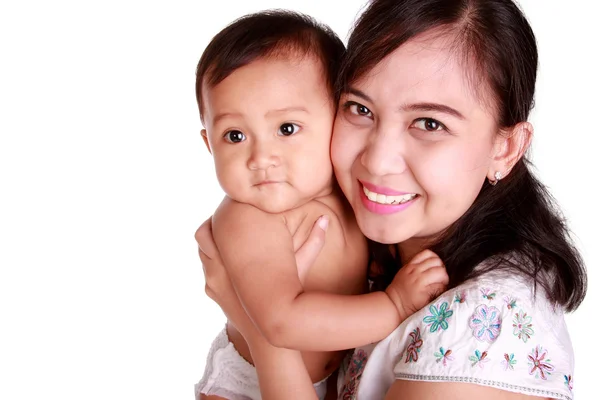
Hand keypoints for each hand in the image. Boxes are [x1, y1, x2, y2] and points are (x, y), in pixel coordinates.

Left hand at [195, 214, 327, 339]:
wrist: (267, 333)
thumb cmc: (286, 298)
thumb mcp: (301, 267)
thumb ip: (313, 242)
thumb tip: (325, 219)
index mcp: (232, 256)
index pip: (210, 226)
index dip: (217, 217)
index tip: (228, 211)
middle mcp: (217, 267)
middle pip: (201, 235)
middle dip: (210, 226)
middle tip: (222, 220)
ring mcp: (212, 280)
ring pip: (202, 253)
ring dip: (211, 244)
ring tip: (226, 238)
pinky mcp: (212, 292)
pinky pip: (207, 270)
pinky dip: (214, 262)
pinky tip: (230, 261)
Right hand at [385, 249, 448, 319]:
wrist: (394, 304)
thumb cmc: (400, 290)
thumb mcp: (404, 273)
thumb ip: (415, 267)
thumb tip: (432, 264)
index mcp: (410, 266)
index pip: (427, 253)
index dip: (435, 259)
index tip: (436, 267)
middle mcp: (415, 271)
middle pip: (437, 262)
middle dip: (442, 269)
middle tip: (440, 278)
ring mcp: (420, 281)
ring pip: (440, 272)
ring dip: (444, 279)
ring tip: (441, 285)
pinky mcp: (424, 292)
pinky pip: (440, 286)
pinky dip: (442, 289)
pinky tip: (438, 293)